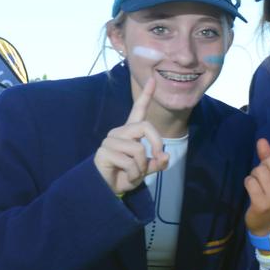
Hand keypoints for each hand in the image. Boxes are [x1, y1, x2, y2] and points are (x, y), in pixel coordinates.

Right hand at [94, 77, 168, 193]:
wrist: (108, 189)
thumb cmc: (127, 174)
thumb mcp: (147, 168)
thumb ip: (157, 162)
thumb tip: (164, 157)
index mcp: (131, 132)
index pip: (138, 110)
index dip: (146, 95)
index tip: (152, 80)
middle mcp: (120, 132)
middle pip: (145, 127)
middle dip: (157, 143)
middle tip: (158, 159)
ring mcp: (110, 141)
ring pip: (138, 148)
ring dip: (142, 166)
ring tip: (134, 173)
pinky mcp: (104, 152)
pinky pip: (129, 161)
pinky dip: (134, 173)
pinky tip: (127, 176)